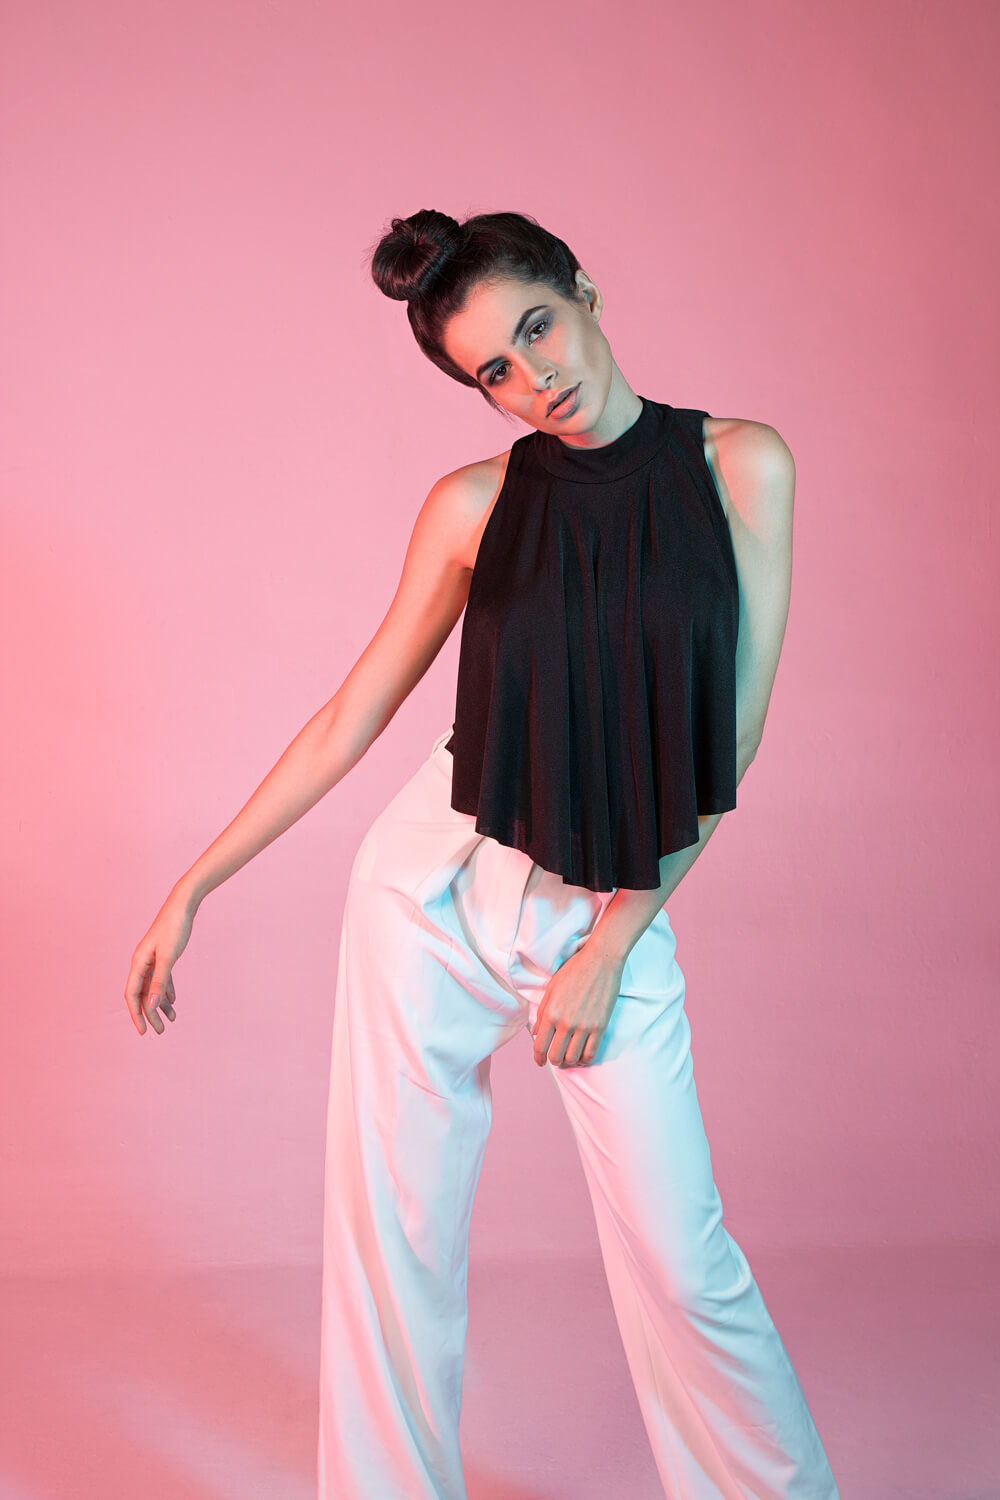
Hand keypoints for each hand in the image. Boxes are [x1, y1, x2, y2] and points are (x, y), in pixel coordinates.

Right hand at [124, 887, 195, 1035]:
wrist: (183, 904)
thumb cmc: (175, 928)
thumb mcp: (169, 957)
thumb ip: (159, 982)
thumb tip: (150, 1005)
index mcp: (138, 962)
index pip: (132, 995)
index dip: (136, 1014)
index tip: (143, 1031)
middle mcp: (141, 961)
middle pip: (142, 994)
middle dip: (150, 1014)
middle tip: (161, 1031)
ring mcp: (151, 958)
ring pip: (152, 987)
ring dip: (160, 1004)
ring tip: (172, 1019)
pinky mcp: (162, 954)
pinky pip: (161, 978)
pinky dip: (166, 991)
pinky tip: (173, 1002)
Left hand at [530, 940, 624, 1068]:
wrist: (601, 960)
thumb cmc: (574, 970)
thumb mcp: (551, 988)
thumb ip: (542, 1012)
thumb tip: (535, 1032)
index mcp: (551, 1013)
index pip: (540, 1045)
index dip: (538, 1058)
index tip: (539, 1061)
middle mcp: (566, 1022)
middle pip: (556, 1056)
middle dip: (553, 1060)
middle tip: (556, 1057)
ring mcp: (584, 1026)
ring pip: (573, 1058)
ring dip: (569, 1060)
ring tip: (570, 1055)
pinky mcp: (600, 1026)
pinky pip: (591, 1053)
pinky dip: (585, 1058)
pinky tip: (582, 1055)